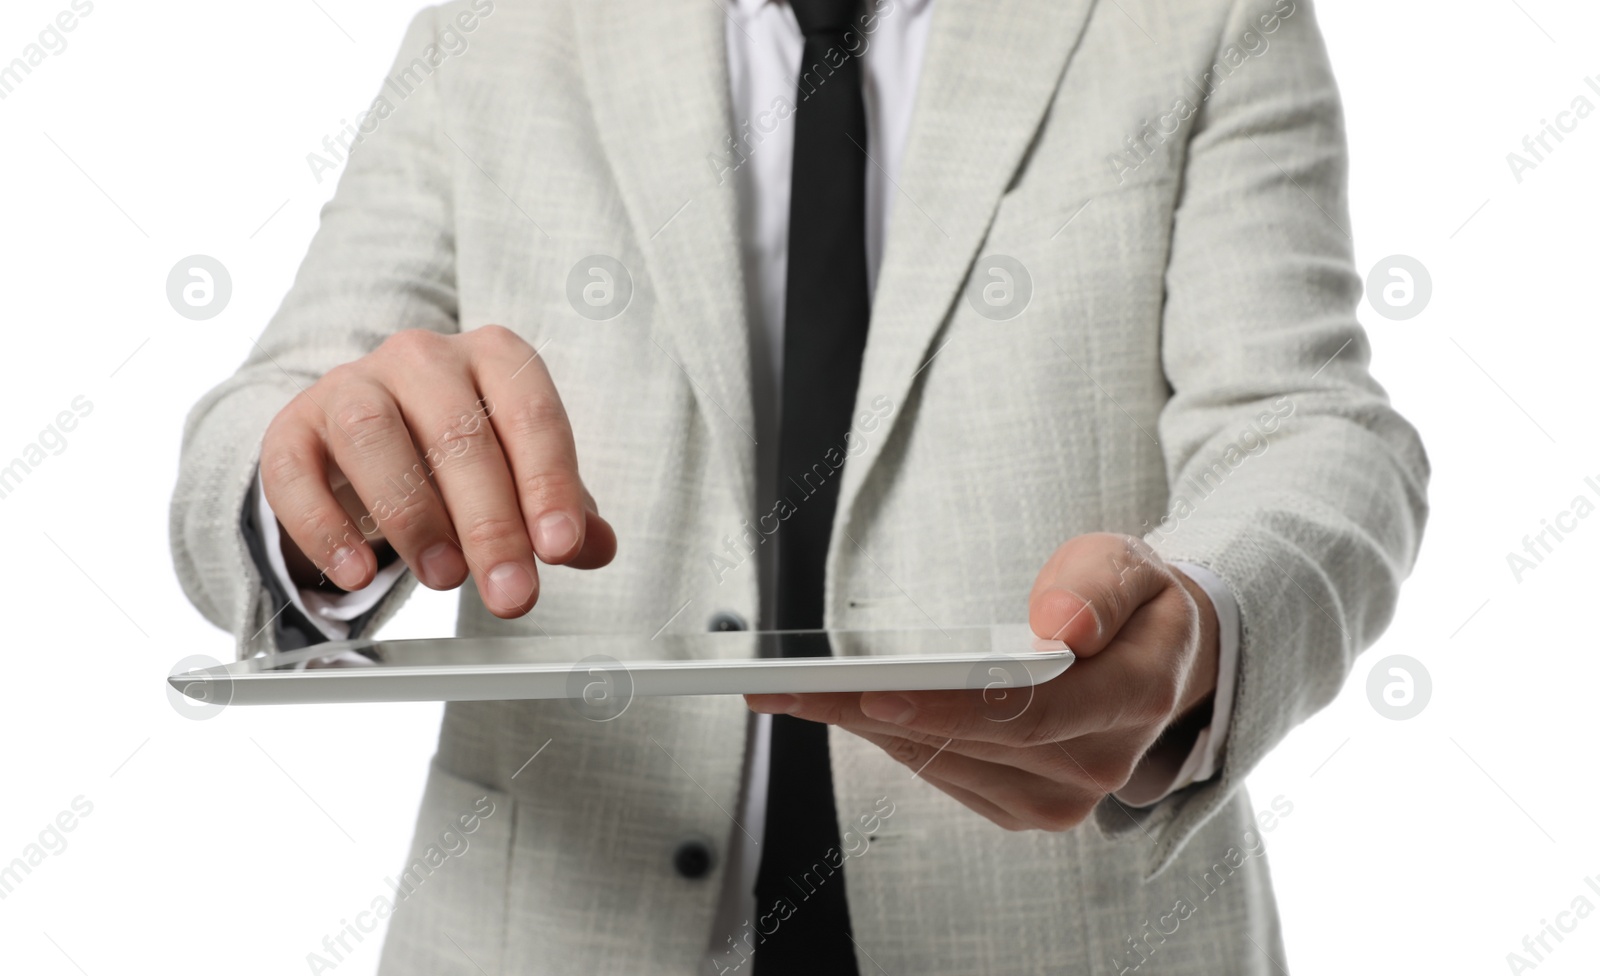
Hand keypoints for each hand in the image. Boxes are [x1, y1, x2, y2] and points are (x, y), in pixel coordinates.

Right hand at [259, 326, 615, 616]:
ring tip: (444, 578)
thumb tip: (596, 547)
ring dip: (413, 518)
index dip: (548, 484)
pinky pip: (296, 471)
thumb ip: (562, 508)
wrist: (364, 437)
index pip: (531, 415)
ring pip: (374, 437)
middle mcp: (423, 358)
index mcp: (494, 357)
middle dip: (490, 523)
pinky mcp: (292, 426)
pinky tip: (357, 571)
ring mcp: (352, 385)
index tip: (561, 549)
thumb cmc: (458, 454)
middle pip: (458, 434)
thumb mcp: (520, 473)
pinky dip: (324, 528)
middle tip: (510, 592)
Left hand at [744, 533, 1219, 829]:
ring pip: (944, 763)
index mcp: (1136, 697)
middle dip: (873, 711)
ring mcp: (1062, 796)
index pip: (1032, 713)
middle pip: (970, 743)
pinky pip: (943, 774)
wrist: (1156, 658)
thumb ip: (1099, 588)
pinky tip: (841, 709)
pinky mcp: (1024, 806)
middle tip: (791, 685)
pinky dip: (890, 739)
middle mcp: (1100, 764)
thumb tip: (1060, 627)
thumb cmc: (1132, 604)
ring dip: (866, 726)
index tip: (876, 692)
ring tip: (793, 692)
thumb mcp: (1129, 565)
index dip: (949, 708)